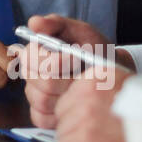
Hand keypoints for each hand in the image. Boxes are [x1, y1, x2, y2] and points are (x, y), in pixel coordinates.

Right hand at [14, 14, 132, 128]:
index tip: (74, 57)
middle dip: (64, 80)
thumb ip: (57, 23)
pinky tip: (74, 103)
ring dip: (65, 96)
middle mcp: (31, 73)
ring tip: (81, 89)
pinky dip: (61, 113)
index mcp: (35, 52)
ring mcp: (35, 95)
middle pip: (37, 81)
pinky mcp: (40, 114)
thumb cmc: (95, 50)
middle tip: (82, 75)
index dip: (53, 61)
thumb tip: (33, 23)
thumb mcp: (82, 31)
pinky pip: (41, 118)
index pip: (29, 57)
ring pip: (40, 100)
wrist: (112, 73)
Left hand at [51, 69, 132, 141]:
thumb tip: (76, 101)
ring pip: (61, 131)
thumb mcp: (130, 91)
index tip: (94, 118)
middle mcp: (91, 89)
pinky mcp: (85, 139)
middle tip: (98, 135)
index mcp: (102, 74)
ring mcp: (86, 114)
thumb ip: (103, 90)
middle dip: (75, 125)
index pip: (71, 91)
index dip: (79, 109)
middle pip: (62, 110)